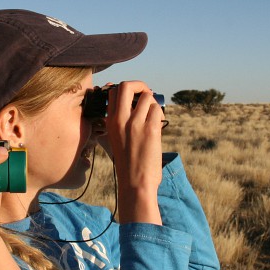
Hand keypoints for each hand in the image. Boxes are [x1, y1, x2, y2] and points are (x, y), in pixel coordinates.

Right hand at [102, 81, 163, 222]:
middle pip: (127, 86)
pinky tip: (158, 125)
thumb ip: (121, 121)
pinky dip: (160, 114)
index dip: (126, 91)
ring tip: (154, 116)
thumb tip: (136, 105)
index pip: (113, 92)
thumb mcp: (116, 139)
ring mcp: (135, 124)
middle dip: (139, 85)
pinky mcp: (151, 129)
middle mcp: (120, 120)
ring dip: (153, 103)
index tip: (134, 98)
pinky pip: (157, 109)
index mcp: (109, 122)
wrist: (135, 183)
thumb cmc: (127, 164)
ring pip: (147, 97)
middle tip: (145, 95)